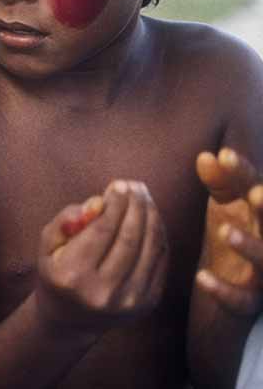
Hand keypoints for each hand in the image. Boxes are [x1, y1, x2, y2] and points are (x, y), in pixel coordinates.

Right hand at [35, 180, 168, 337]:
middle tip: (135, 186)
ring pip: (149, 248)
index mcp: (72, 276)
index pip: (101, 231)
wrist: (70, 320)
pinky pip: (159, 261)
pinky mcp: (147, 304)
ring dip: (151, 216)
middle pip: (129, 237)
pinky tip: (151, 218)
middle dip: (135, 206)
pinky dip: (159, 235)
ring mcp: (128, 301)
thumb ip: (66, 221)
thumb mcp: (47, 246)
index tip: (118, 185)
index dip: (114, 204)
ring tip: (144, 196)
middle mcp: (102, 292)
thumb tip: (97, 203)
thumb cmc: (56, 272)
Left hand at [195, 148, 262, 315]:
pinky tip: (202, 278)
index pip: (257, 189)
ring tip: (225, 231)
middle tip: (256, 194)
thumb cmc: (233, 239)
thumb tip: (206, 156)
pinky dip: (225, 292)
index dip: (244, 172)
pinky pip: (243, 301)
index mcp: (261, 217)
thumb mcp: (225, 208)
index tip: (224, 154)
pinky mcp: (250, 304)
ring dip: (250, 247)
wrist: (230, 295)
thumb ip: (219, 183)